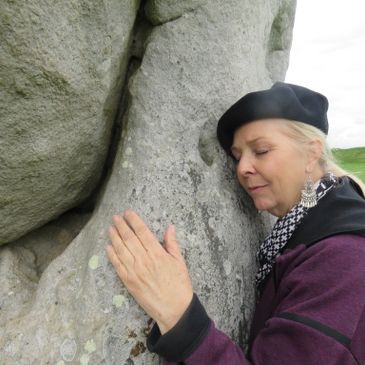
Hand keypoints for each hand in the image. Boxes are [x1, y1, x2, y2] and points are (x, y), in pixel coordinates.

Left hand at [106, 209, 193, 333]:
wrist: (174, 309)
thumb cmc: (179, 284)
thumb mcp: (179, 261)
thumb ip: (172, 243)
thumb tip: (170, 227)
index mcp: (157, 253)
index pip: (142, 232)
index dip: (134, 221)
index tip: (128, 212)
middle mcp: (144, 260)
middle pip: (129, 238)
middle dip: (121, 226)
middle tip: (116, 217)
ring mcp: (134, 271)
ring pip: (121, 250)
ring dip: (114, 237)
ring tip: (110, 228)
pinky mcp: (129, 282)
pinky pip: (118, 266)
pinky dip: (112, 255)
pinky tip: (108, 247)